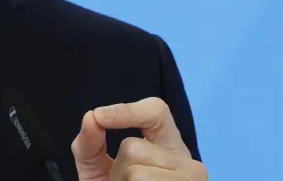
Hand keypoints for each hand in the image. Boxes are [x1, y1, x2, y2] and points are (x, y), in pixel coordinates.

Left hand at [71, 97, 207, 180]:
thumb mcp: (101, 173)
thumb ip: (90, 147)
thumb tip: (90, 119)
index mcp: (168, 147)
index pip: (156, 111)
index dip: (127, 110)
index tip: (99, 116)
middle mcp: (188, 162)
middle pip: (133, 148)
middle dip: (116, 173)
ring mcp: (192, 180)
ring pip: (136, 174)